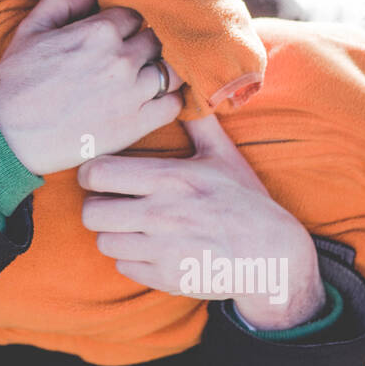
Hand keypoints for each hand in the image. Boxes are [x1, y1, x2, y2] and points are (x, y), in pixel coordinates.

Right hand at [0, 0, 184, 175]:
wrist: (7, 136)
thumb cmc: (15, 81)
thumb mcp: (30, 28)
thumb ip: (64, 0)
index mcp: (99, 30)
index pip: (134, 15)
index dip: (125, 24)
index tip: (117, 36)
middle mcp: (122, 59)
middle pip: (157, 39)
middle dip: (145, 45)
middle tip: (129, 58)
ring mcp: (133, 93)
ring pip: (172, 70)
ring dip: (161, 70)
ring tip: (145, 77)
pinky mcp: (136, 125)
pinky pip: (174, 105)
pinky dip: (169, 100)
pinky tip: (152, 101)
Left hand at [79, 112, 325, 330]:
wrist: (274, 257)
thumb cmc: (246, 202)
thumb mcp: (224, 157)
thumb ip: (198, 124)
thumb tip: (188, 88)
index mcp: (171, 179)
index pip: (98, 173)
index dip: (90, 173)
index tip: (98, 175)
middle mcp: (162, 214)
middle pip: (91, 212)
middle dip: (96, 206)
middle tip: (110, 203)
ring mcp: (163, 250)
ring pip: (102, 242)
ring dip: (111, 234)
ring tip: (129, 226)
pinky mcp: (166, 278)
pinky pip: (122, 267)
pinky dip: (130, 259)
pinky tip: (148, 248)